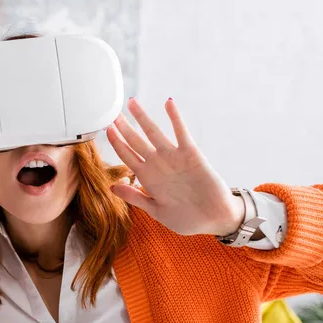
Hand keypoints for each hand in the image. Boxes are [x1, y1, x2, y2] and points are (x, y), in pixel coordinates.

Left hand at [106, 98, 244, 236]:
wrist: (215, 219)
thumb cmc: (187, 218)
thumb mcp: (156, 210)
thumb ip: (135, 197)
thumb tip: (112, 187)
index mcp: (147, 178)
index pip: (127, 156)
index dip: (116, 142)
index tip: (106, 130)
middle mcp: (158, 164)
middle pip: (136, 141)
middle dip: (124, 126)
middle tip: (113, 111)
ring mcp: (173, 158)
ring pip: (154, 132)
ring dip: (142, 117)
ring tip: (132, 102)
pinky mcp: (191, 154)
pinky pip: (181, 133)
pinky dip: (175, 118)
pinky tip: (168, 104)